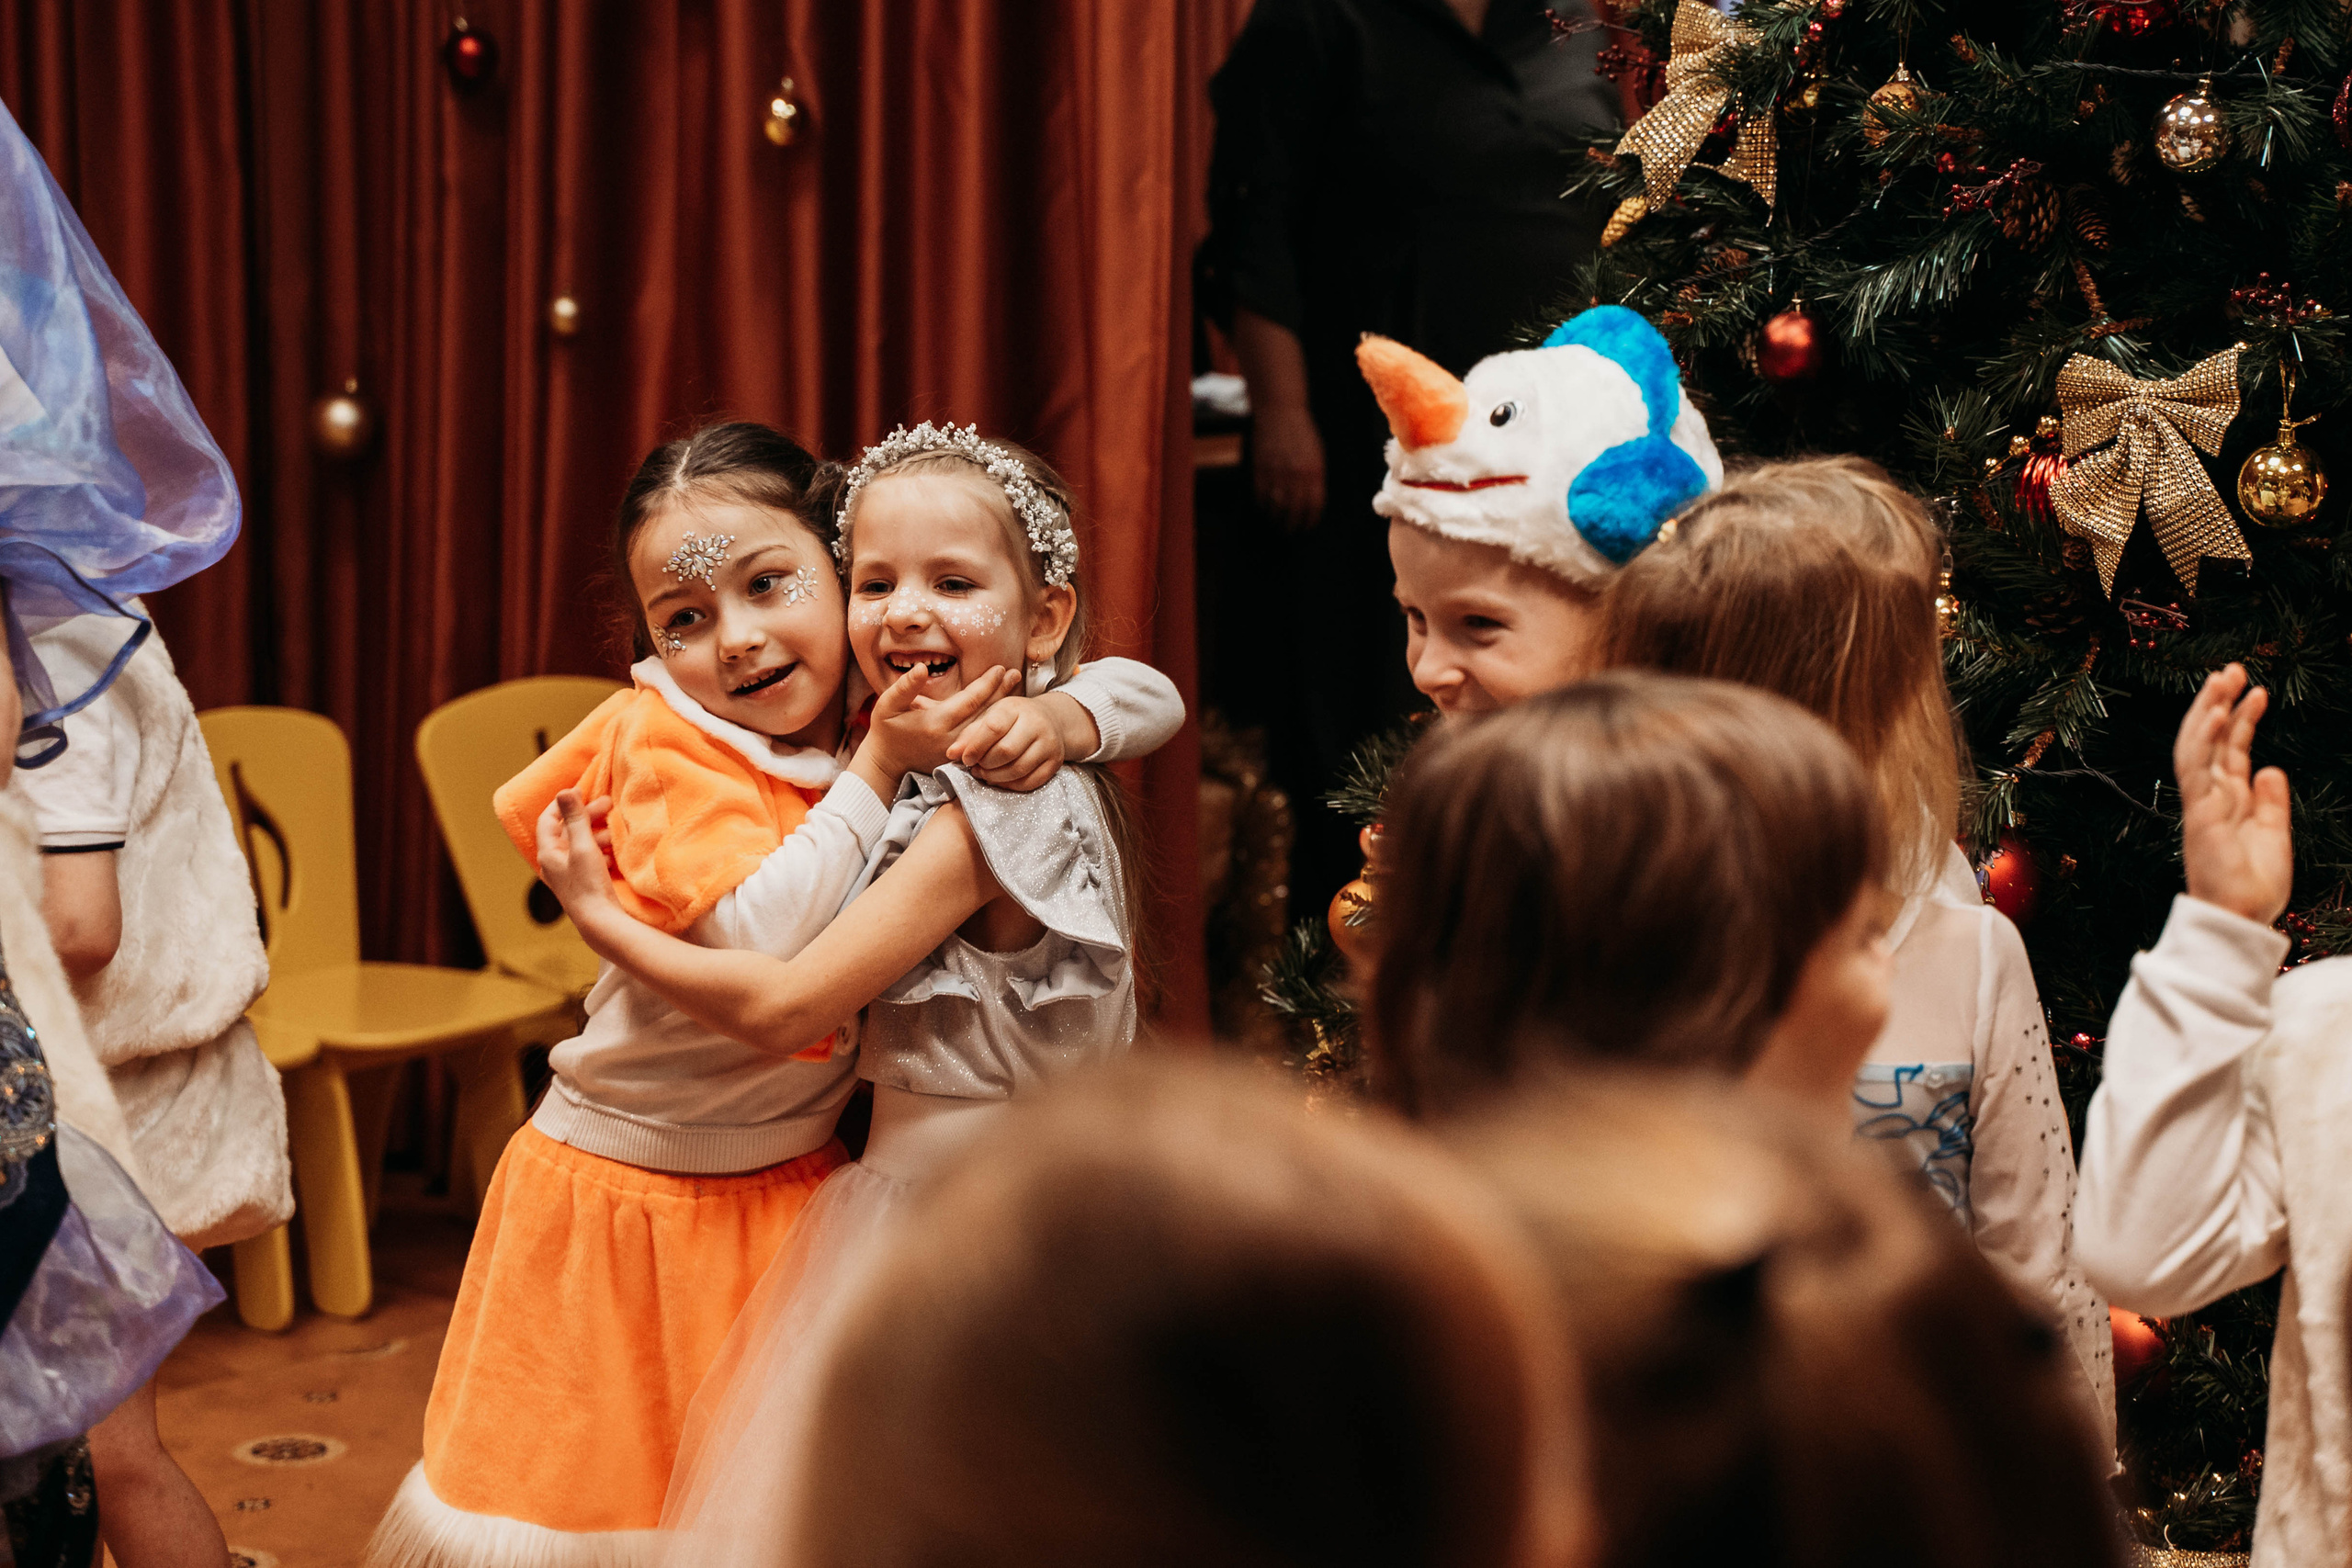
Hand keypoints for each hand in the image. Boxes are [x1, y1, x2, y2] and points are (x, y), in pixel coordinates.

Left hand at [537, 791, 625, 950]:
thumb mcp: (583, 846)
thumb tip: (564, 791)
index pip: (548, 819)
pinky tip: (613, 853)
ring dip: (596, 833)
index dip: (563, 803)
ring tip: (614, 830)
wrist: (599, 923)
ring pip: (580, 844)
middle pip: (567, 830)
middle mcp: (554, 862)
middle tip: (608, 804)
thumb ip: (574, 818)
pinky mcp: (582, 882)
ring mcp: (568, 873)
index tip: (582, 790)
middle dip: (586, 816)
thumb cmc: (588, 885)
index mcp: (548, 852)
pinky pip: (589, 858)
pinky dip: (600, 850)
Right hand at [862, 664, 1021, 784]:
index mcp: (936, 722)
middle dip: (1001, 692)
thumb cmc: (886, 731)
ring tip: (1015, 688)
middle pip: (983, 713)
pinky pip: (983, 740)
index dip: (986, 684)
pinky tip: (1006, 712)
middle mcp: (951, 738)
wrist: (886, 764)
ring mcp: (958, 751)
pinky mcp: (960, 759)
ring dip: (1002, 707)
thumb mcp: (886, 705)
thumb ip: (905, 686)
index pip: (969, 700)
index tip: (999, 668)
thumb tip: (922, 667)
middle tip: (1016, 673)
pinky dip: (995, 725)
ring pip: (986, 728)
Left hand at [949, 695, 1068, 790]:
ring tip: (985, 774)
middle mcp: (1037, 724)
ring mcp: (1049, 744)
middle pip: (1007, 751)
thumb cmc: (1012, 720)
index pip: (993, 728)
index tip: (965, 759)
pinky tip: (1000, 780)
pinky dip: (1011, 785)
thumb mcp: (991, 717)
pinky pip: (1030, 782)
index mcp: (1016, 708)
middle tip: (976, 767)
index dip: (976, 747)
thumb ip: (970, 734)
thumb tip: (951, 754)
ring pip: (1018, 769)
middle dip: (986, 764)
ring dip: (996, 777)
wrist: (1050, 721)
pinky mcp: (1055, 763)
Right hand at [1252, 404, 1325, 529]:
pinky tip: (1265, 508)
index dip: (1310, 521)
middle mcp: (1296, 476)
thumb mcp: (1317, 454)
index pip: (1314, 507)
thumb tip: (1312, 500)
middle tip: (1290, 531)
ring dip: (1277, 519)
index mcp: (1315, 472)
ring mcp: (1277, 474)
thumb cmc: (1302, 431)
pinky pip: (1261, 496)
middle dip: (1293, 525)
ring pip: (1276, 507)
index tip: (1307, 528)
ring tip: (1277, 524)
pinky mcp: (1261, 470)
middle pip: (1295, 511)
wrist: (1280, 411)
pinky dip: (1263, 506)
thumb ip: (1316, 477)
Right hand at [2175, 663, 2292, 924]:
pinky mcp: (2200, 811)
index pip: (2230, 750)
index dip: (2242, 719)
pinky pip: (2197, 766)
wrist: (2241, 919)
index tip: (2255, 690)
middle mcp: (2211, 796)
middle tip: (2231, 669)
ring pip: (2198, 745)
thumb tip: (2271, 768)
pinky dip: (2204, 736)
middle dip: (2218, 703)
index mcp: (2229, 802)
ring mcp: (2202, 802)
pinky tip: (2218, 711)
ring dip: (2209, 710)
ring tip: (2223, 678)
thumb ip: (2271, 801)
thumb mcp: (2275, 835)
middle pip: (2210, 739)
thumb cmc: (2255, 887)